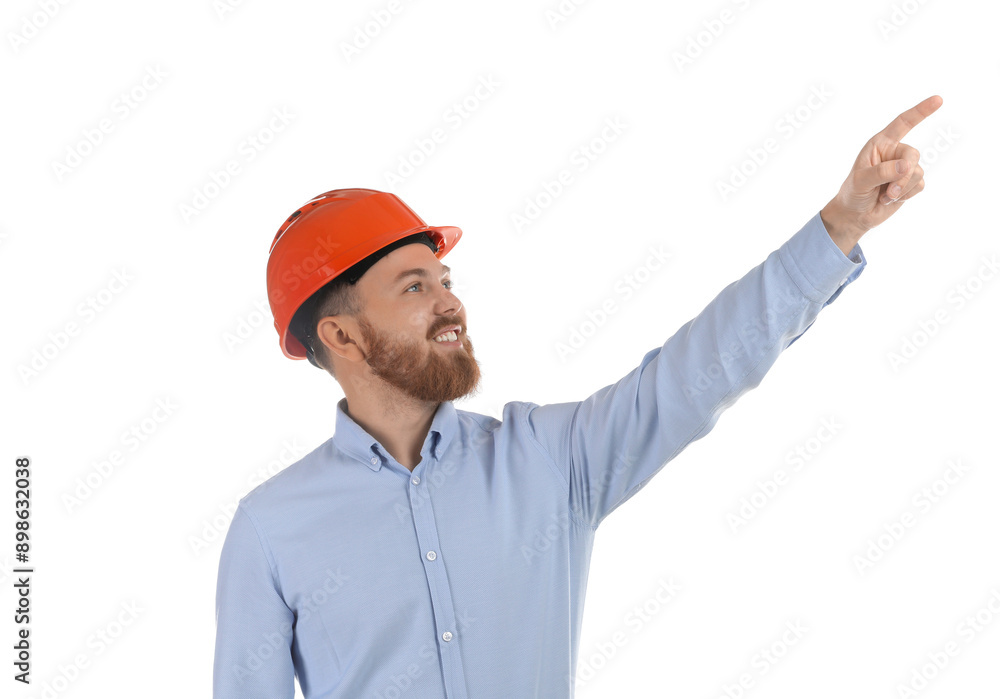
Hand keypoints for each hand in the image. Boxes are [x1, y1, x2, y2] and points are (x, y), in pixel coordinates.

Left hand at [822, 95, 942, 246]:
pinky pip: (920, 185)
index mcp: (880, 144)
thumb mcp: (860, 181)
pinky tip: (891, 199)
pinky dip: (906, 195)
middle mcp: (894, 152)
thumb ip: (881, 172)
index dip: (921, 111)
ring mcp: (904, 168)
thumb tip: (906, 166)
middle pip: (913, 155)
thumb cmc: (853, 193)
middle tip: (889, 191)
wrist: (855, 215)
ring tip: (884, 196)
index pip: (903, 123)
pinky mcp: (910, 183)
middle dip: (903, 175)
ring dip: (901, 189)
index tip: (938, 99)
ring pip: (917, 172)